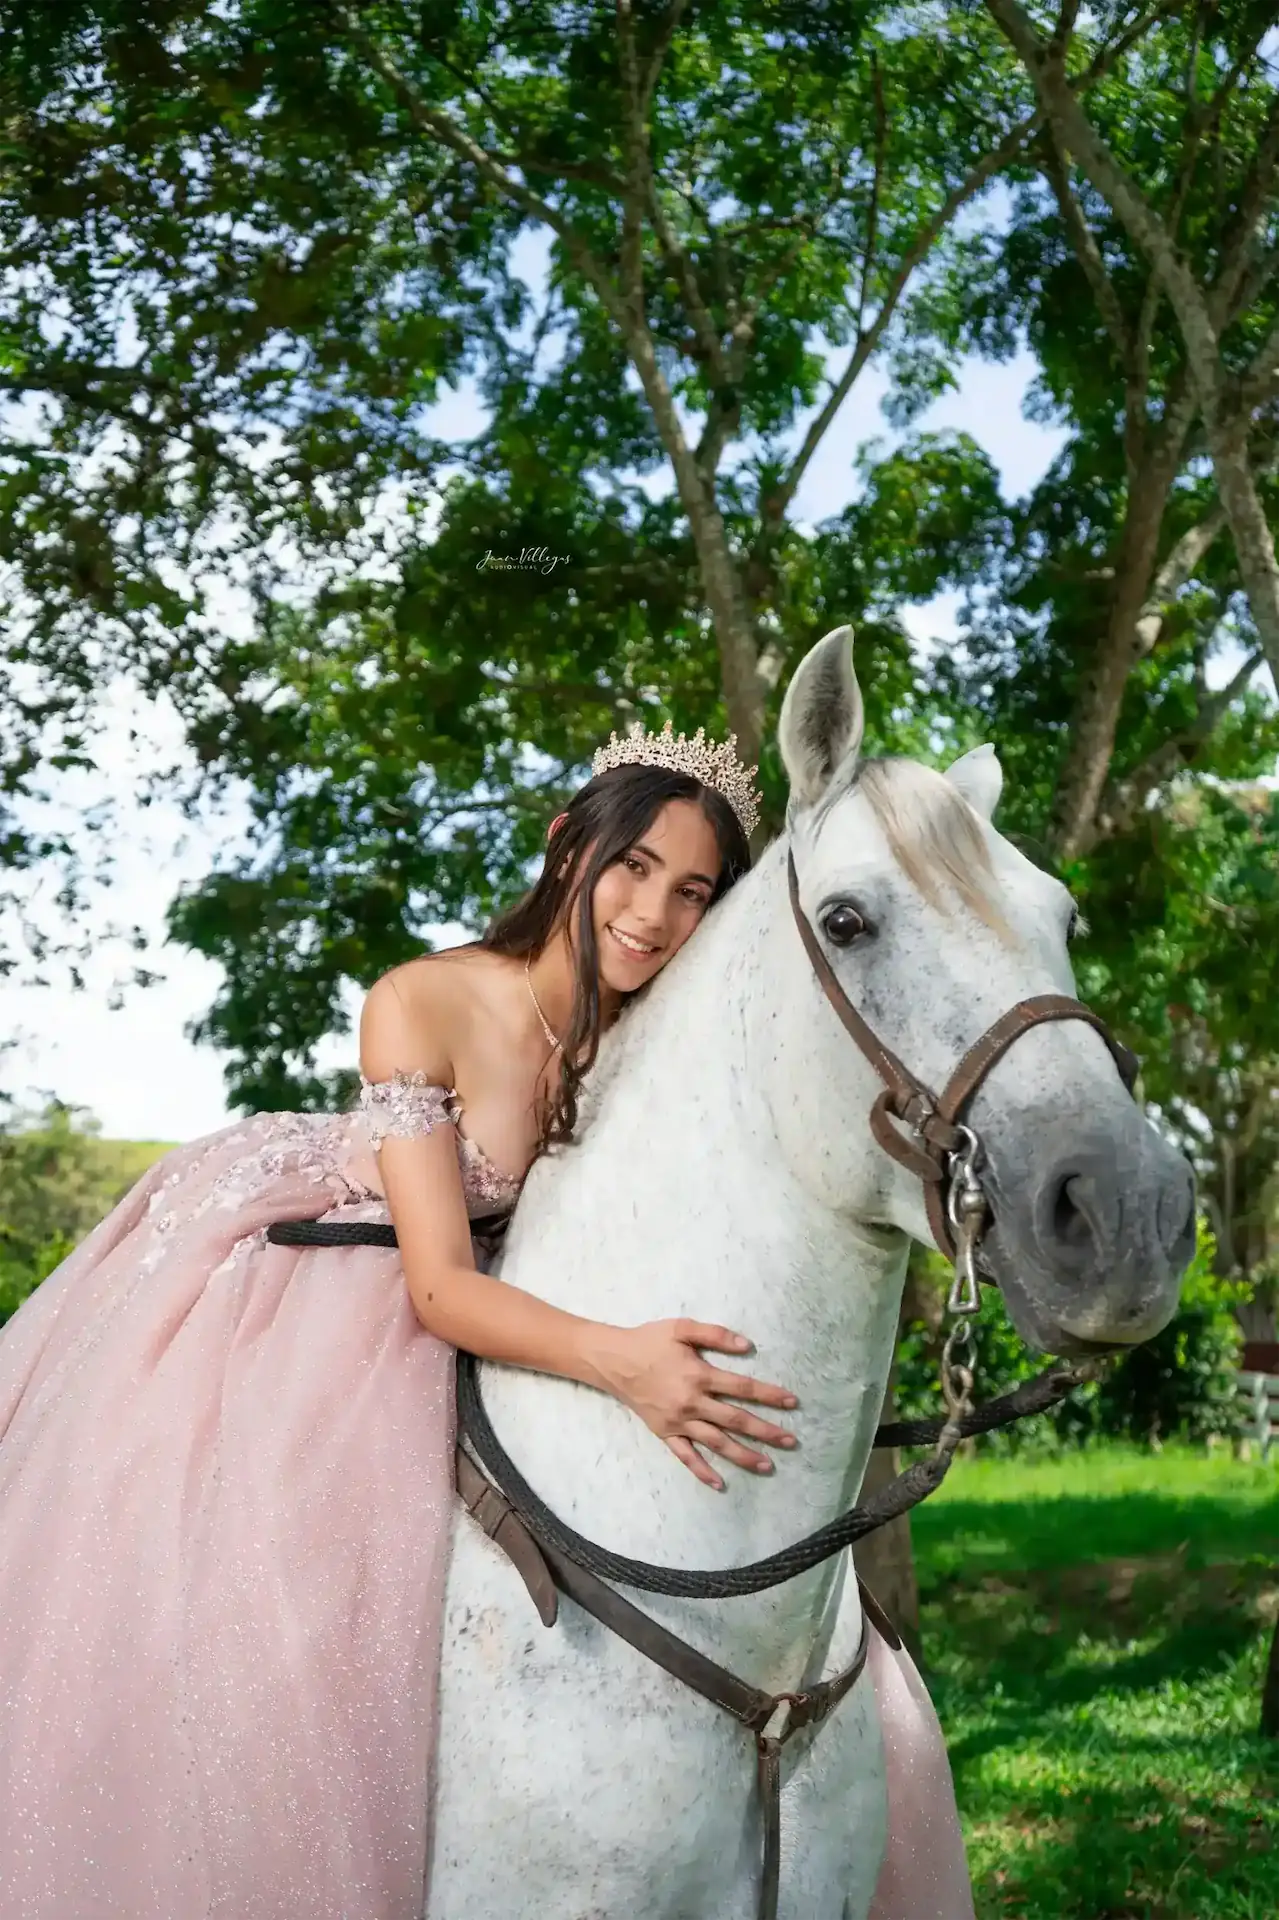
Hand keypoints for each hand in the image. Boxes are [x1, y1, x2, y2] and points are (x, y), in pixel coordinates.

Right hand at [587, 1319, 797, 1489]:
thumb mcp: (681, 1328)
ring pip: (716, 1443)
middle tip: (790, 1441)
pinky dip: (702, 1471)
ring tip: (768, 1465)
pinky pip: (686, 1457)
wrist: (612, 1361)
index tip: (792, 1403)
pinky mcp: (665, 1433)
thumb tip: (747, 1345)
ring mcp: (679, 1422)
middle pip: (736, 1420)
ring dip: (743, 1455)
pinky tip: (720, 1484)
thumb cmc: (649, 1341)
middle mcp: (692, 1403)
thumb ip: (715, 1334)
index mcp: (699, 1376)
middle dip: (765, 1431)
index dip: (769, 1395)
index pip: (743, 1388)